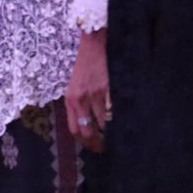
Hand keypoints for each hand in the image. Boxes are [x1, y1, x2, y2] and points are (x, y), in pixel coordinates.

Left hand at [65, 28, 109, 152]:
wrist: (93, 45)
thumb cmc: (83, 65)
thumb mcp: (73, 85)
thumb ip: (77, 104)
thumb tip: (85, 124)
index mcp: (70, 98)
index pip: (74, 129)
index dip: (84, 142)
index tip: (92, 146)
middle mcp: (81, 98)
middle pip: (88, 130)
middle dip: (97, 142)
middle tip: (104, 148)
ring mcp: (95, 94)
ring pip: (103, 122)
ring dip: (109, 130)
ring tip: (115, 134)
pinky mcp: (109, 88)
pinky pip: (114, 110)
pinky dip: (118, 117)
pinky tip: (122, 119)